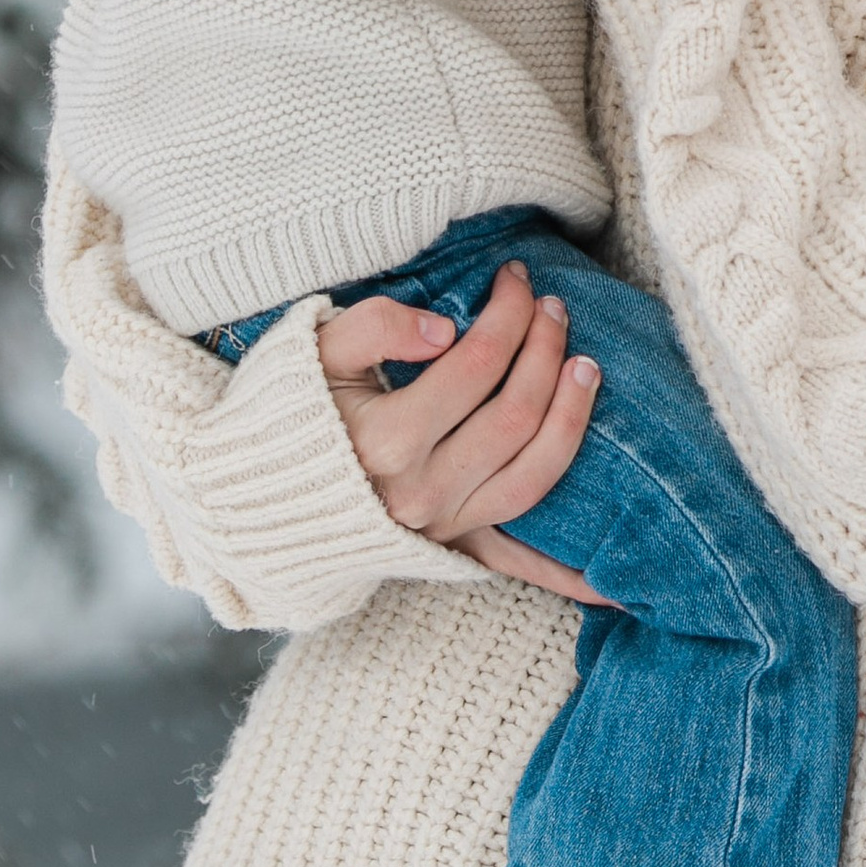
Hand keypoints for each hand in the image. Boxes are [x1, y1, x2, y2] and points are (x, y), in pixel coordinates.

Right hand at [315, 261, 609, 604]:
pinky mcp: (451, 548)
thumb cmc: (285, 416)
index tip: (515, 279)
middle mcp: (420, 491)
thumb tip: (444, 328)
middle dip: (546, 349)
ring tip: (586, 366)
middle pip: (515, 414)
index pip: (475, 364)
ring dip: (572, 417)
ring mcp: (441, 526)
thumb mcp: (312, 354)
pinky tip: (614, 587)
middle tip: (553, 306)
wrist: (251, 500)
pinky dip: (567, 575)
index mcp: (383, 440)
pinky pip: (520, 561)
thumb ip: (374, 327)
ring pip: (534, 475)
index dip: (507, 313)